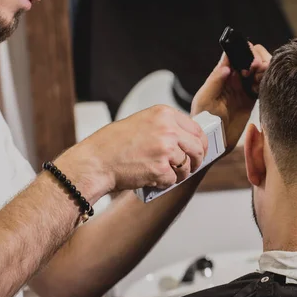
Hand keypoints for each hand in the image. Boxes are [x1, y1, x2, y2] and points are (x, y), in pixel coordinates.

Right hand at [58, 105, 207, 195]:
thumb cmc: (112, 144)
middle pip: (197, 147)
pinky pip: (173, 180)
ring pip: (187, 166)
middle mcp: (167, 129)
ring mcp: (165, 149)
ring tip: (164, 173)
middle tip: (190, 166)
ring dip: (179, 174)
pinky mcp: (160, 169)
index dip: (201, 143)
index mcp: (163, 113)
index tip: (199, 150)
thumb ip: (165, 127)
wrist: (95, 162)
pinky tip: (151, 178)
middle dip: (196, 160)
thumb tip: (186, 140)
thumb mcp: (142, 122)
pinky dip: (163, 183)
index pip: (196, 128)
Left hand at [191, 44, 271, 151]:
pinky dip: (267, 82)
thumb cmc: (203, 119)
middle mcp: (234, 79)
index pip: (234, 55)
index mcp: (221, 75)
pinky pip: (263, 85)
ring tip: (259, 77)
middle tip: (256, 69)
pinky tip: (263, 87)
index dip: (244, 53)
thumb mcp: (205, 98)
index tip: (248, 62)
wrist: (213, 140)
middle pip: (250, 59)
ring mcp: (244, 89)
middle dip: (257, 59)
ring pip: (259, 70)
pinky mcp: (252, 100)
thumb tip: (226, 67)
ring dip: (264, 69)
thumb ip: (215, 81)